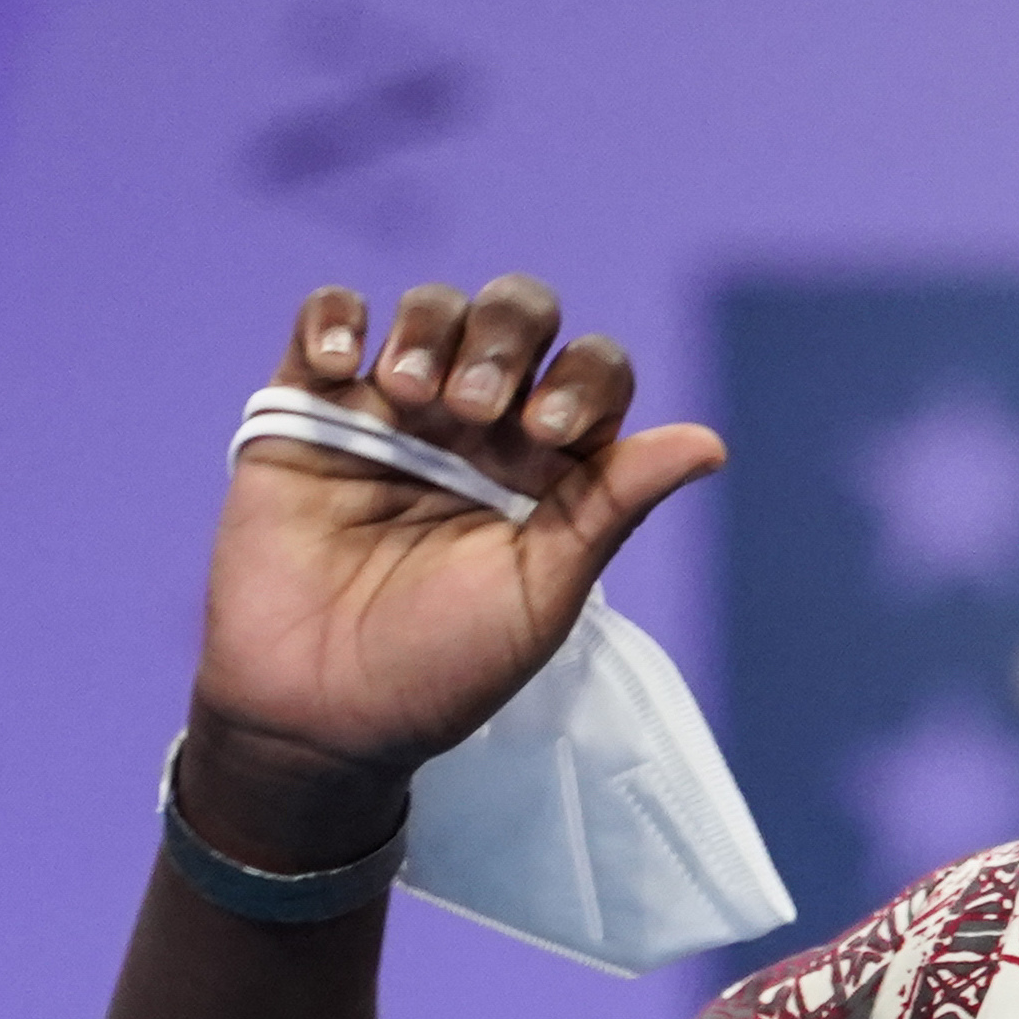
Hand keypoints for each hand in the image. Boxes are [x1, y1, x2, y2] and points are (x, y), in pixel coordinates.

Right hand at [180, 274, 725, 855]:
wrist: (323, 711)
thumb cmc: (442, 667)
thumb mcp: (543, 594)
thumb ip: (613, 507)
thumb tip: (711, 443)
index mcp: (549, 465)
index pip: (593, 372)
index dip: (583, 379)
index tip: (551, 434)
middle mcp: (477, 423)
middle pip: (517, 315)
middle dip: (507, 338)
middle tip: (476, 411)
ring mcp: (393, 408)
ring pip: (431, 307)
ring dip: (432, 328)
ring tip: (414, 397)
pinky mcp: (307, 407)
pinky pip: (325, 318)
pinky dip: (335, 317)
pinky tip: (341, 366)